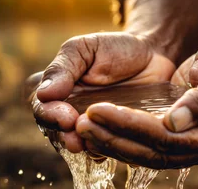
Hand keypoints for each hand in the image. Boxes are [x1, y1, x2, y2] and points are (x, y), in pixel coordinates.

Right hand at [31, 0, 197, 153]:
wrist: (154, 55)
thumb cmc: (117, 48)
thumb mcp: (85, 48)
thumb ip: (63, 68)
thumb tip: (43, 94)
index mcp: (60, 91)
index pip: (43, 109)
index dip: (49, 116)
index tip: (65, 117)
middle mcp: (72, 111)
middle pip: (57, 132)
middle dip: (64, 136)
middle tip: (76, 135)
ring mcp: (95, 125)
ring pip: (81, 143)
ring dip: (84, 145)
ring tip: (92, 144)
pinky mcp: (116, 134)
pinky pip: (107, 148)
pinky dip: (107, 149)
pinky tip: (112, 147)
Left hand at [75, 33, 197, 167]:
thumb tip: (175, 123)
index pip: (170, 138)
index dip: (133, 126)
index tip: (101, 111)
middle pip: (155, 152)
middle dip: (117, 138)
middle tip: (82, 124)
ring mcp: (196, 145)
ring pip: (149, 153)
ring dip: (115, 142)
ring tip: (83, 128)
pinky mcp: (183, 136)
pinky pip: (150, 144)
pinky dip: (125, 138)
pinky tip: (102, 130)